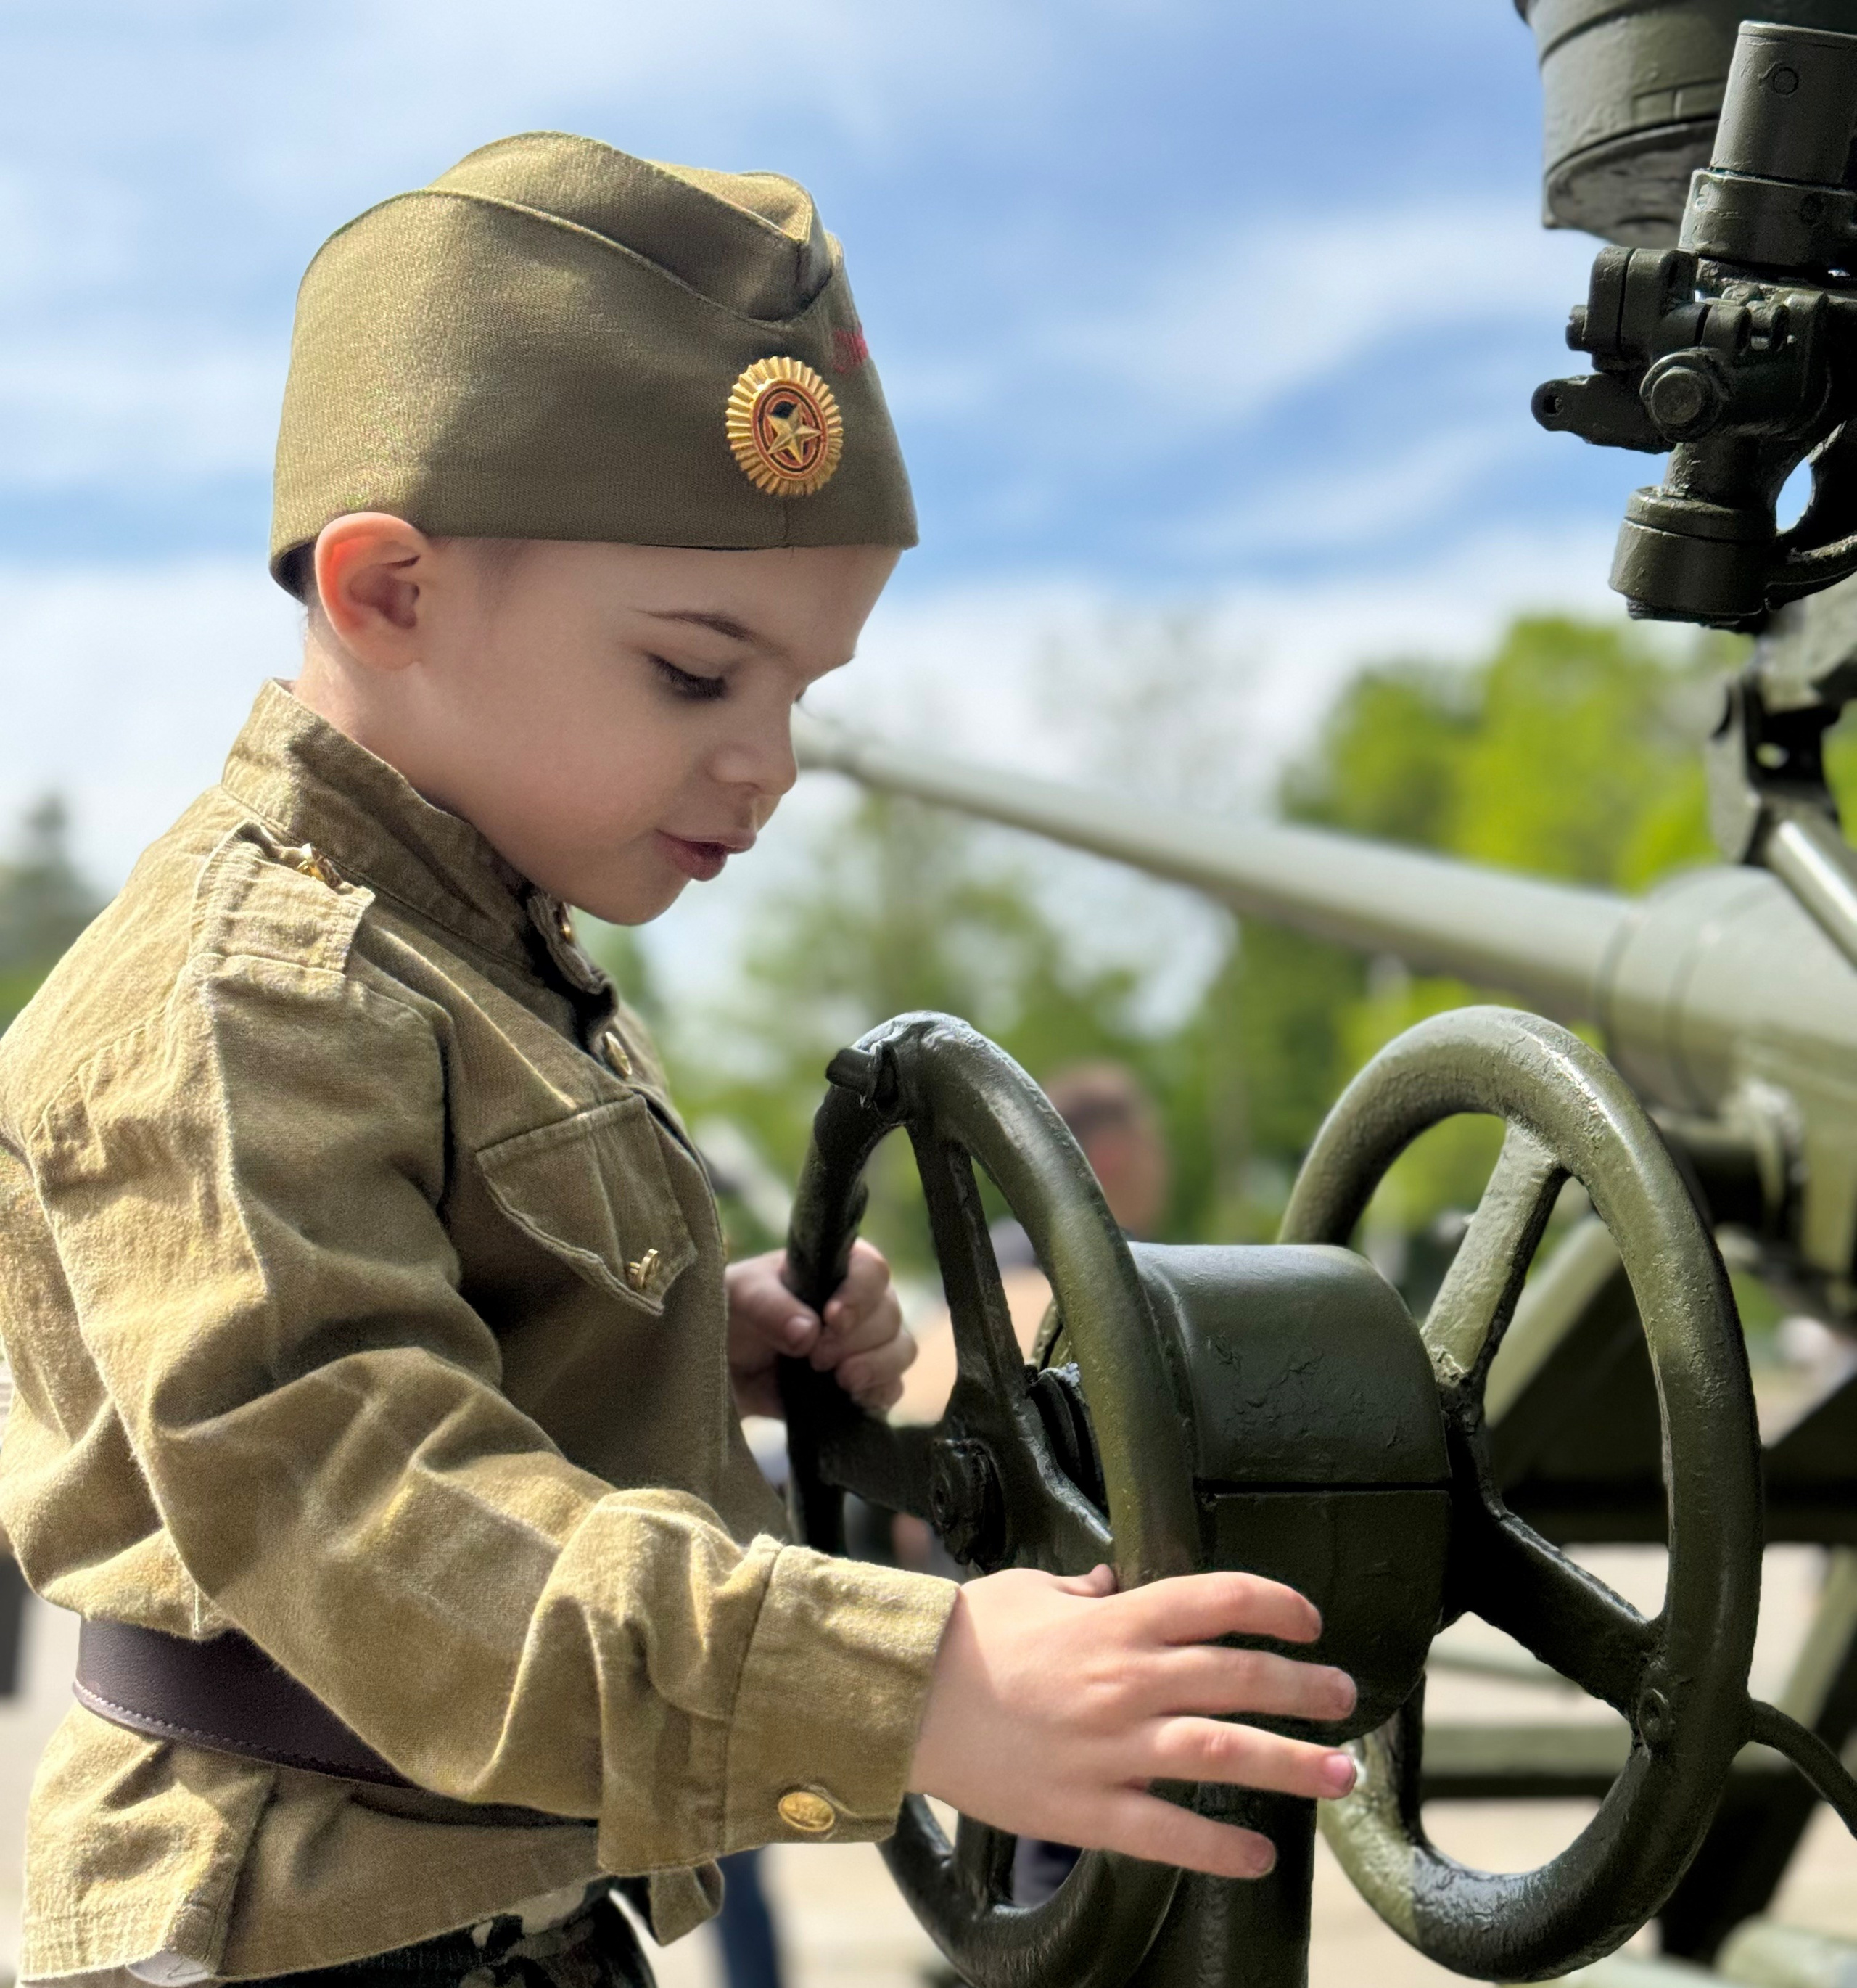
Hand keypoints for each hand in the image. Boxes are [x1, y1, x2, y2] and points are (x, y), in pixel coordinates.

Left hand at [725, 1240, 916, 1419]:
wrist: (725, 1364)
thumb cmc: (734, 1313)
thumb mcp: (739, 1297)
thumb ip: (769, 1307)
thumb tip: (808, 1332)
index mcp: (836, 1267)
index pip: (872, 1270)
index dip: (860, 1295)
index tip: (832, 1319)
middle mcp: (861, 1302)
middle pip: (890, 1314)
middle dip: (856, 1340)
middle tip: (815, 1358)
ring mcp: (867, 1344)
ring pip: (902, 1349)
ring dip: (875, 1366)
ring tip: (840, 1382)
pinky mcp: (865, 1383)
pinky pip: (893, 1388)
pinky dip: (878, 1393)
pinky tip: (848, 1398)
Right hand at [909, 1565, 1357, 1877]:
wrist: (906, 1698)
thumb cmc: (966, 1638)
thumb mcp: (1029, 1589)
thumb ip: (1082, 1590)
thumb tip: (1115, 1582)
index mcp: (1115, 1622)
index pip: (1216, 1599)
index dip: (1273, 1605)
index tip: (1308, 1621)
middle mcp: (1125, 1679)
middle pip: (1237, 1677)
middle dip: (1303, 1688)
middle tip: (1346, 1698)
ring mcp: (1110, 1747)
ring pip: (1221, 1752)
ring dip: (1290, 1763)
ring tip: (1338, 1774)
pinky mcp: (1086, 1807)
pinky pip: (1167, 1833)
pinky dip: (1219, 1847)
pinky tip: (1257, 1854)